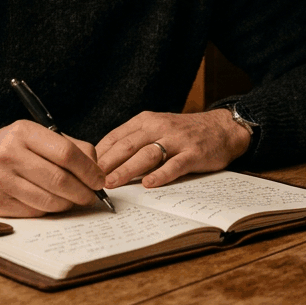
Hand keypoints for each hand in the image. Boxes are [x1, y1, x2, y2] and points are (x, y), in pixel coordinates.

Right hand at [0, 120, 105, 216]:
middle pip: (59, 179)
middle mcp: (8, 154)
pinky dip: (50, 210)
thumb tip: (96, 166)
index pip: (66, 153)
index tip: (99, 179)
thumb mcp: (34, 135)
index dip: (88, 169)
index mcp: (23, 132)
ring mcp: (0, 180)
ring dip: (69, 204)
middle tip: (91, 195)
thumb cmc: (9, 148)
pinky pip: (35, 212)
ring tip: (74, 200)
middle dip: (83, 191)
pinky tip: (52, 203)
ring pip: (49, 200)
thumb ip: (67, 146)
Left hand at [95, 109, 250, 188]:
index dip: (100, 154)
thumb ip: (134, 141)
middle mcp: (159, 127)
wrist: (221, 128)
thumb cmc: (183, 132)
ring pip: (147, 154)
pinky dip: (161, 174)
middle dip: (108, 163)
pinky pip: (175, 164)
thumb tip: (103, 161)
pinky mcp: (193, 153)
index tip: (84, 169)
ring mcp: (177, 140)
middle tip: (91, 179)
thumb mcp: (156, 128)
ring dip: (127, 169)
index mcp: (145, 121)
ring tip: (112, 183)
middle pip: (128, 145)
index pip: (116, 137)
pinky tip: (149, 184)